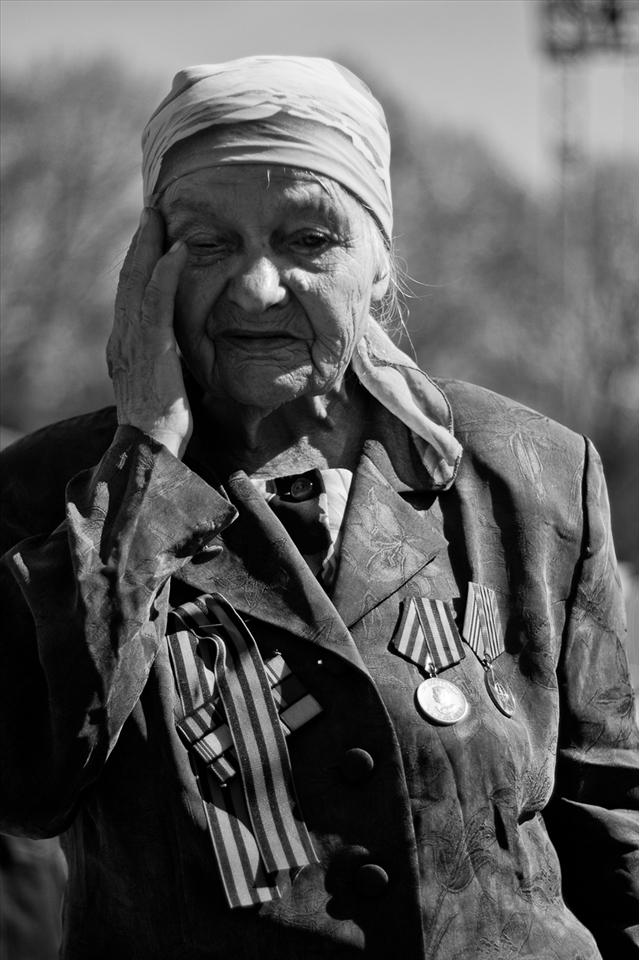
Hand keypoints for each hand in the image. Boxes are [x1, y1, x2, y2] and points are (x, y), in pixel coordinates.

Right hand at [107, 208, 190, 458]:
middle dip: (139, 244)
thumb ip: (166, 361)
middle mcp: (123, 338)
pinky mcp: (153, 349)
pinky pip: (157, 303)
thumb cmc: (163, 426)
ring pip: (137, 282)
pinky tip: (178, 251)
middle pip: (128, 279)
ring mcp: (134, 342)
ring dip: (149, 246)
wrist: (151, 449)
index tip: (149, 238)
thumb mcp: (162, 385)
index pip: (128, 294)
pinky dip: (166, 274)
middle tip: (151, 213)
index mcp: (124, 346)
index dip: (138, 264)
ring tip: (159, 218)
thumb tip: (181, 350)